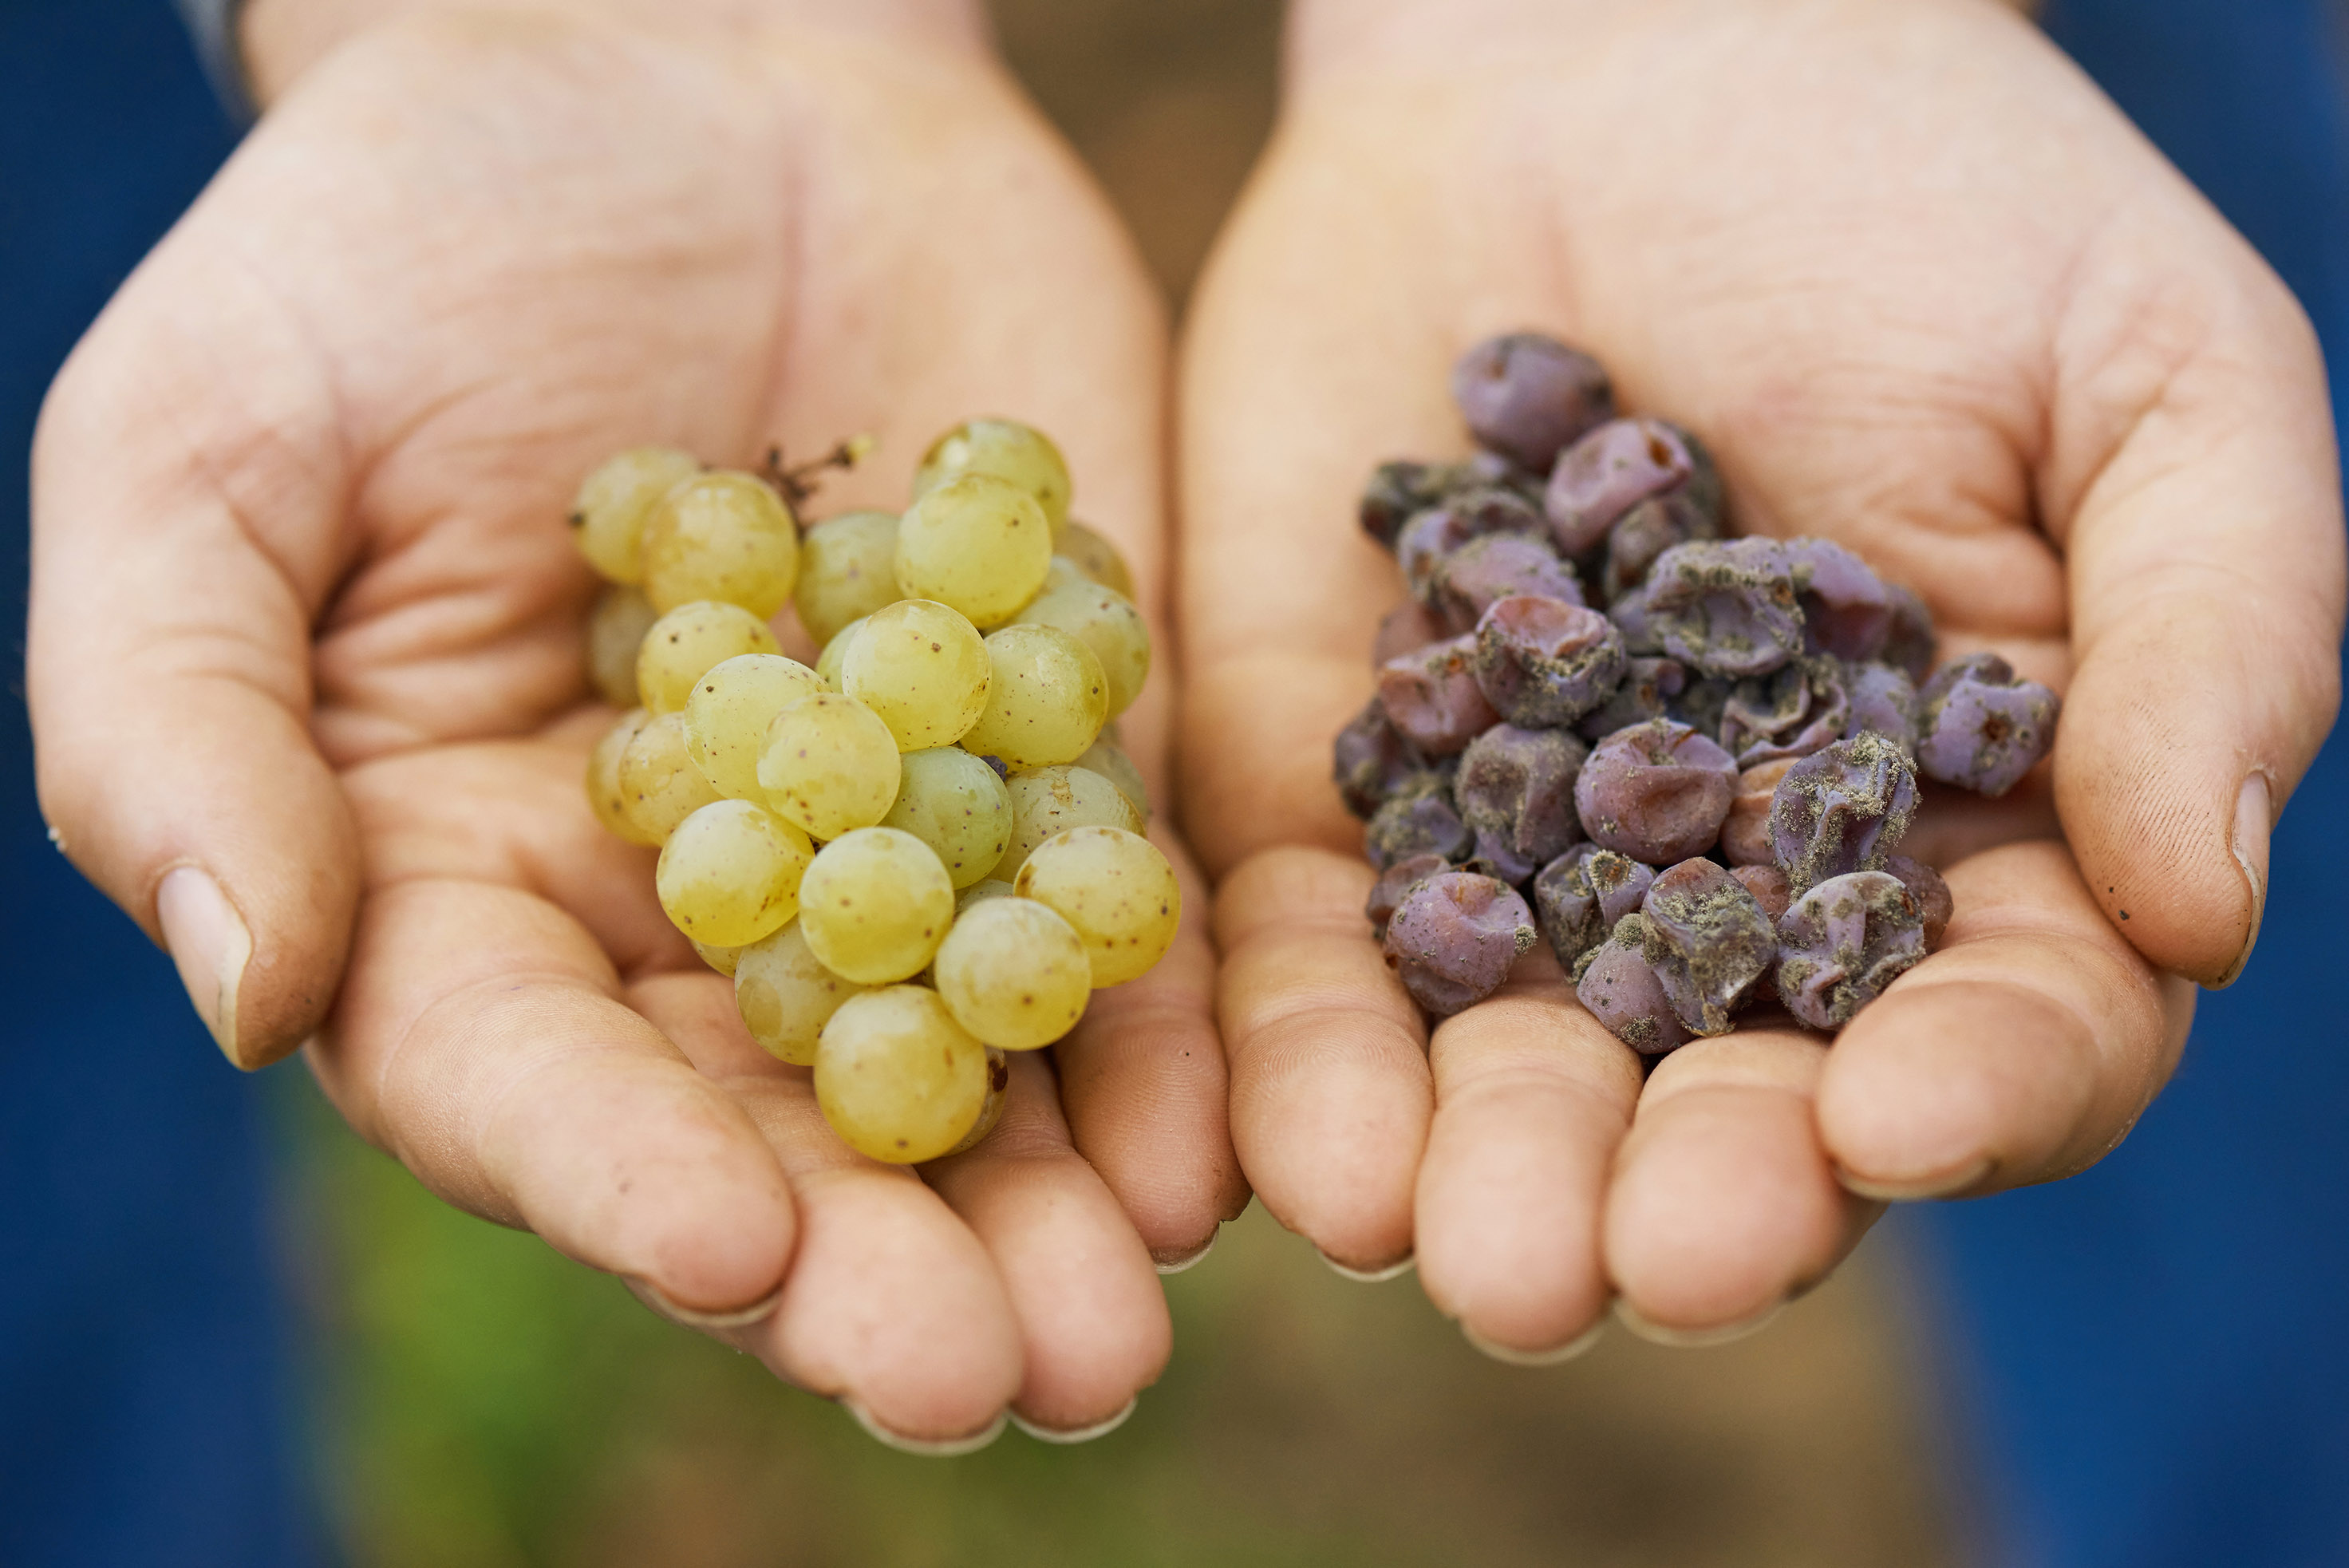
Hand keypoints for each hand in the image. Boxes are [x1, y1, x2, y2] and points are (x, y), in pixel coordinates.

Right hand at [31, 0, 1242, 1444]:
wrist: (676, 67)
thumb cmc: (388, 250)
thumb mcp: (207, 447)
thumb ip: (182, 719)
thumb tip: (245, 992)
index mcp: (466, 883)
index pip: (526, 1079)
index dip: (614, 1174)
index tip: (722, 1245)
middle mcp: (693, 908)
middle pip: (777, 1131)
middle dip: (874, 1263)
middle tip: (990, 1375)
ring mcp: (897, 833)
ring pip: (973, 1067)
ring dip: (1052, 1206)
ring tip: (1121, 1324)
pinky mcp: (1061, 740)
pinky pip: (1119, 905)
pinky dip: (1169, 1022)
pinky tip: (1225, 1127)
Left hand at [1178, 0, 2339, 1353]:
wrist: (1620, 56)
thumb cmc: (1933, 199)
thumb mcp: (2150, 377)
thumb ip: (2204, 638)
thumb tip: (2201, 907)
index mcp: (1963, 843)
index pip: (2001, 1028)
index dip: (1968, 1093)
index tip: (1896, 1119)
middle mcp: (1733, 897)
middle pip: (1719, 1099)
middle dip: (1671, 1192)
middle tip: (1609, 1263)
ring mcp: (1512, 855)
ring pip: (1488, 1063)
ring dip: (1449, 1163)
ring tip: (1406, 1229)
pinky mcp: (1321, 783)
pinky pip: (1296, 942)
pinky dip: (1274, 1040)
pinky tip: (1246, 1134)